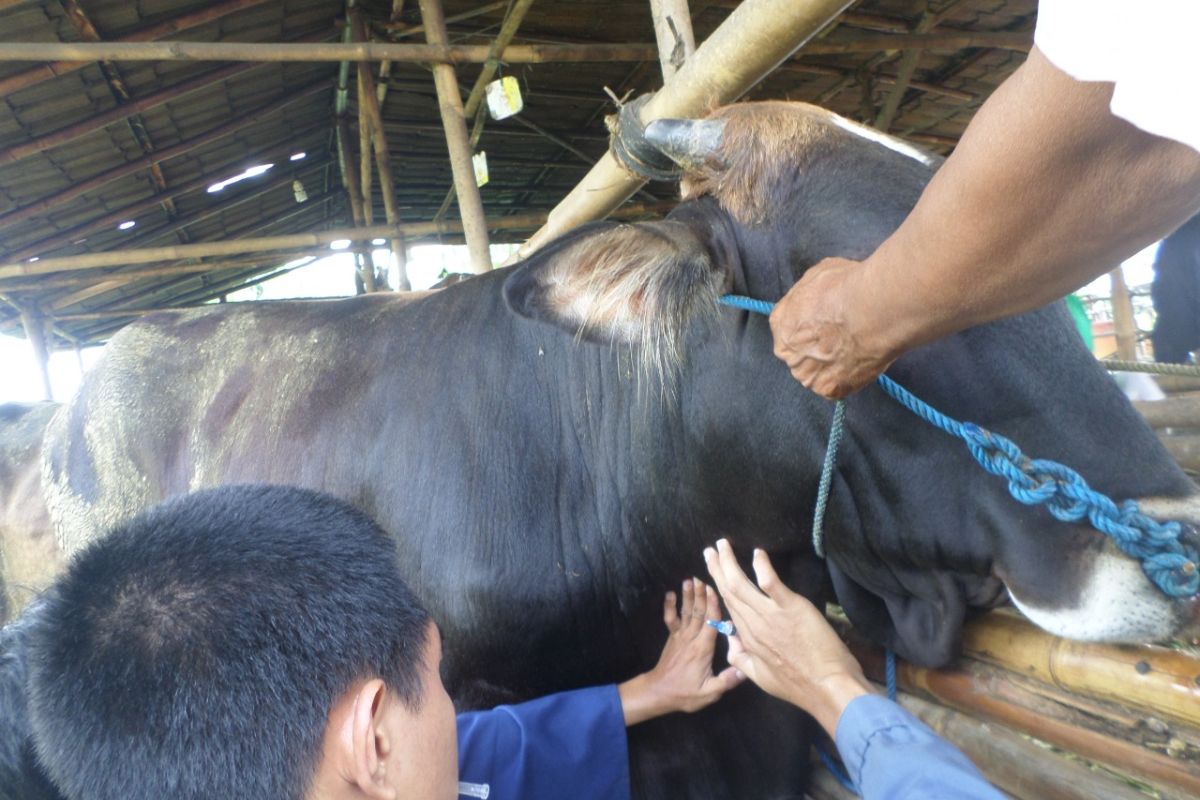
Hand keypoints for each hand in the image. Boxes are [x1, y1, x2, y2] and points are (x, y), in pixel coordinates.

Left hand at [618, 578, 745, 725]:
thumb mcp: (709, 693)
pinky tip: (670, 594)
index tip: (716, 590)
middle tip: (704, 577)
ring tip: (690, 580)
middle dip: (701, 595)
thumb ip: (726, 681)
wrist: (658, 693)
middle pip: (698, 613)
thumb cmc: (685, 693)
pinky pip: (670, 619)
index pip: (710, 623)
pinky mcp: (672, 638)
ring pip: (685, 612)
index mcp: (702, 649)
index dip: (713, 606)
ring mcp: (680, 637)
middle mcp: (691, 639)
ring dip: (688, 596)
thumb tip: (744, 670)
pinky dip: (669, 606)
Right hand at [703, 540, 873, 736]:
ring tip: (722, 545)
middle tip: (710, 550)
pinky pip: (771, 584)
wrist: (826, 687)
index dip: (719, 586)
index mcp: (747, 638)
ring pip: (742, 584)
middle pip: (730, 591)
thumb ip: (740, 658)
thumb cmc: (798, 685)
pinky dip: (763, 567)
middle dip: (718, 568)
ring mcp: (771, 615)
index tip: (714, 571)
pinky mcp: (791, 608)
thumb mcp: (760, 678)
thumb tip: (730, 640)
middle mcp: (754, 624)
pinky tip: (757, 553)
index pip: (729, 605)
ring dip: (730, 563)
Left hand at [768, 257, 898, 398]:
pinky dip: (847, 378)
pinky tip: (859, 361)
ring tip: (853, 349)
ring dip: (830, 365)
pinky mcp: (828, 389)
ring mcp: (807, 373)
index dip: (809, 326)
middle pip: (799, 353)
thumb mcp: (818, 275)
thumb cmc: (846, 289)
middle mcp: (787, 352)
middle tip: (841, 338)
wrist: (871, 313)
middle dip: (816, 348)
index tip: (826, 323)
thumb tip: (815, 297)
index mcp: (780, 323)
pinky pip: (835, 386)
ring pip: (816, 372)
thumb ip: (808, 294)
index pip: (788, 328)